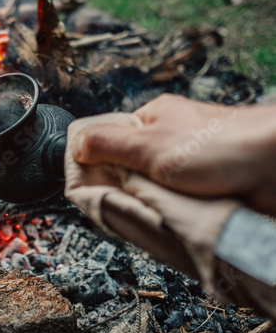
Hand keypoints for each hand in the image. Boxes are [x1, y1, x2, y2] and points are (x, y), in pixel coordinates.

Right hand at [72, 94, 275, 214]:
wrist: (275, 165)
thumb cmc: (218, 146)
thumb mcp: (148, 145)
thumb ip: (108, 144)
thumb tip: (76, 144)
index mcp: (154, 119)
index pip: (112, 140)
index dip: (101, 164)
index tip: (95, 186)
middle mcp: (171, 137)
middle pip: (133, 166)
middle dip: (129, 186)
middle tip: (129, 200)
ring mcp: (189, 162)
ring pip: (155, 185)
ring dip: (153, 199)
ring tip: (156, 207)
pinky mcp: (206, 183)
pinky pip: (177, 198)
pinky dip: (173, 207)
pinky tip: (174, 212)